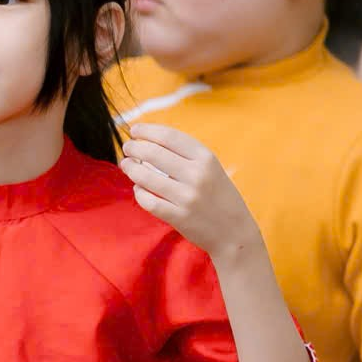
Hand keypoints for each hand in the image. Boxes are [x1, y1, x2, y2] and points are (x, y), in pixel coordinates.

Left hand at [121, 123, 264, 262]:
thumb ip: (186, 156)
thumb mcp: (211, 169)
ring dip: (130, 168)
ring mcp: (187, 196)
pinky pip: (148, 201)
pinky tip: (139, 188)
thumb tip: (150, 141)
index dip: (147, 131)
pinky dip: (139, 193)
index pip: (169, 136)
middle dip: (134, 147)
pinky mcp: (178, 216)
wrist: (235, 232)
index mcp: (206, 158)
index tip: (135, 129)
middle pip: (153, 153)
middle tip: (127, 147)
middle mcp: (197, 175)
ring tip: (126, 164)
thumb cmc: (219, 196)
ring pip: (145, 177)